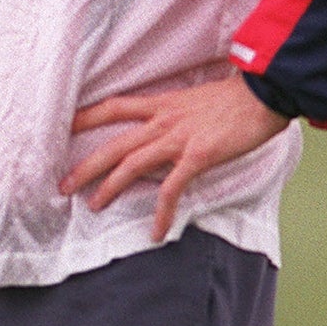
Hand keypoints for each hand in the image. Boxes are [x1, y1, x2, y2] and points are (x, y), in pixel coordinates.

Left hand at [60, 72, 291, 241]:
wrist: (264, 93)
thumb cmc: (235, 97)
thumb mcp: (195, 99)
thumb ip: (176, 113)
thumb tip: (167, 126)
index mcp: (161, 104)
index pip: (112, 108)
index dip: (85, 117)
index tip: (62, 128)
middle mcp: (162, 120)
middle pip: (113, 143)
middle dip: (86, 165)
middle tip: (62, 184)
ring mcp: (178, 138)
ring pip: (132, 165)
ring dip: (109, 187)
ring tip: (92, 205)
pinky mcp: (198, 156)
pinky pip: (173, 188)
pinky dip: (162, 212)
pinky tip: (155, 232)